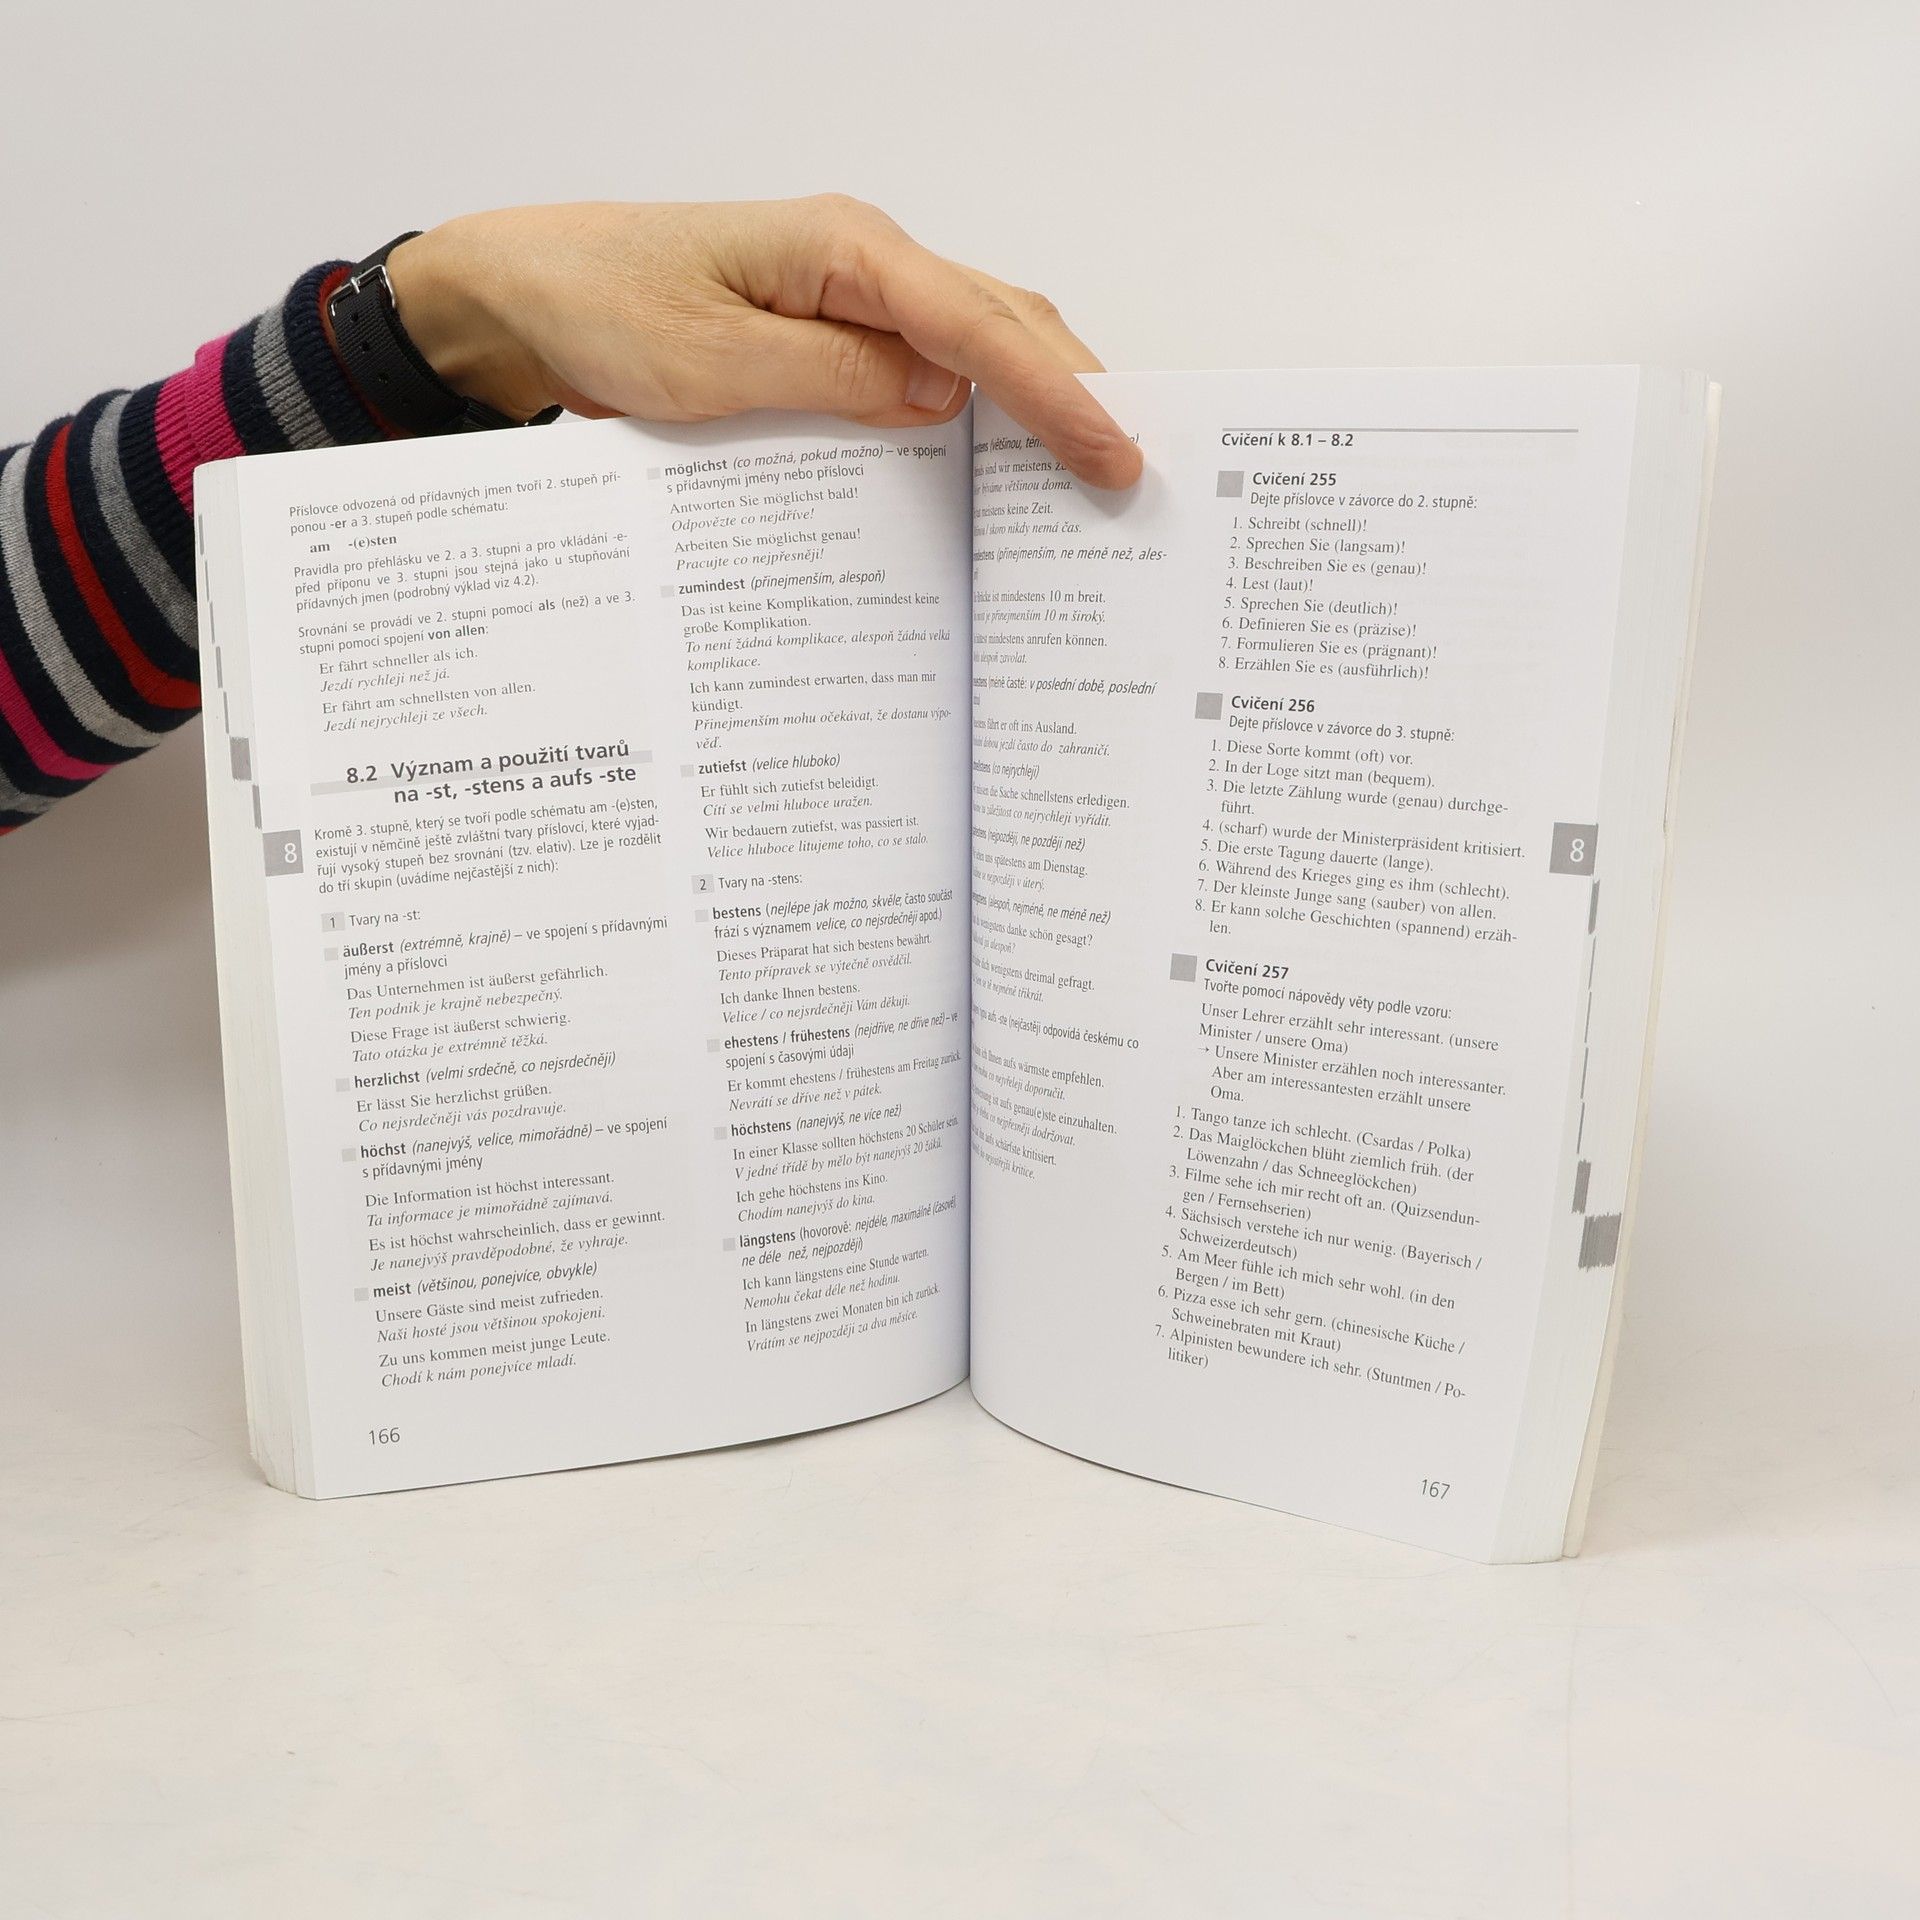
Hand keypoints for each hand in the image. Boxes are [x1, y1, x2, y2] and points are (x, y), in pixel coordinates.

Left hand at [383, 198, 1142, 489]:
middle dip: (1075, 394)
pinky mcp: (828, 336)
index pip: (979, 326)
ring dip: (1035, 403)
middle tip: (1131, 476)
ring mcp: (848, 298)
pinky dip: (973, 415)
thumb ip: (834, 379)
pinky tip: (995, 468)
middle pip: (1002, 322)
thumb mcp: (712, 361)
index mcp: (844, 249)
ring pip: (975, 343)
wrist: (523, 296)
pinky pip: (923, 371)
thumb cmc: (600, 305)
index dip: (1057, 397)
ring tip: (1090, 476)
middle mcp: (860, 262)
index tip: (1115, 456)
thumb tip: (941, 402)